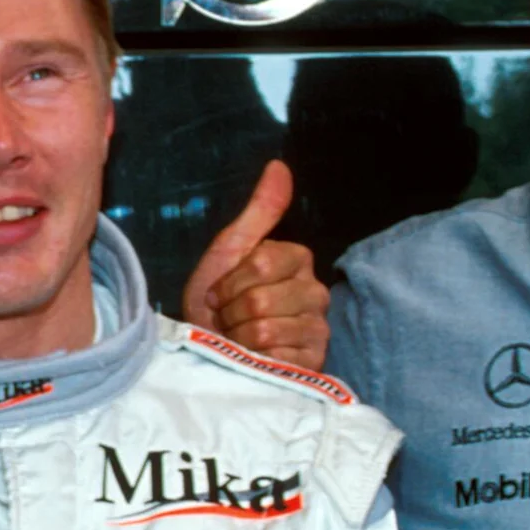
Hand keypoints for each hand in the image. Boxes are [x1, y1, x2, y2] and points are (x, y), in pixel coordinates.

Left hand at [181, 158, 330, 373]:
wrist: (210, 352)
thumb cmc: (216, 303)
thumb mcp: (228, 252)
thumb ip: (258, 212)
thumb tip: (278, 166)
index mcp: (298, 261)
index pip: (262, 263)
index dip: (230, 282)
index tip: (221, 292)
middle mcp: (316, 293)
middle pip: (261, 299)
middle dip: (231, 312)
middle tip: (228, 318)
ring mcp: (318, 329)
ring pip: (265, 329)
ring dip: (238, 338)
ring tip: (238, 338)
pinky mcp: (314, 363)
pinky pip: (276, 358)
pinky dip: (254, 360)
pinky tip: (255, 359)